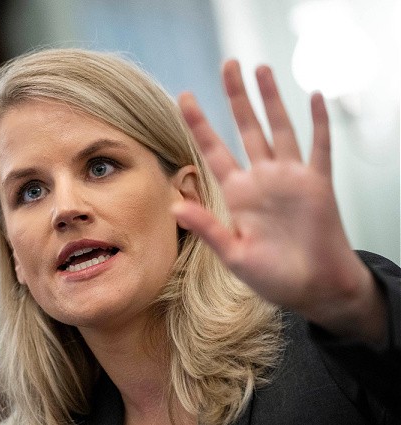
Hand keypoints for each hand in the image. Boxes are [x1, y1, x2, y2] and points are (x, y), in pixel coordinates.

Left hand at [174, 60, 385, 345]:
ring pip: (279, 128)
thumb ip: (207, 228)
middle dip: (237, 97)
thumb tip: (174, 206)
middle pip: (246, 128)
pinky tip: (314, 97)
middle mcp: (261, 180)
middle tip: (228, 65)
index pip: (213, 150)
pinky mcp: (318, 184)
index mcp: (238, 195)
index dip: (199, 124)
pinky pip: (320, 147)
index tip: (184, 97)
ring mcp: (290, 179)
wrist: (314, 288)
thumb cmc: (273, 276)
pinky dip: (319, 122)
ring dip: (272, 100)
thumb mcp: (234, 255)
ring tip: (261, 69)